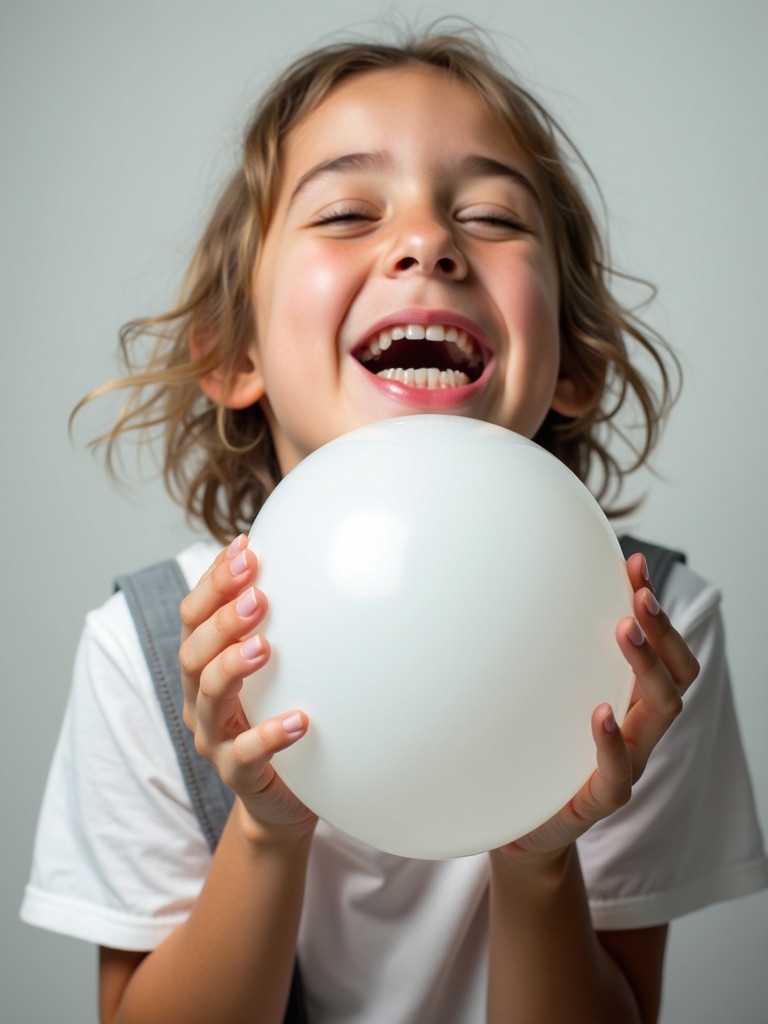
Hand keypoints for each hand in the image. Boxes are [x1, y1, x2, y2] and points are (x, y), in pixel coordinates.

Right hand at [178, 536, 316, 841]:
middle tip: (258, 596)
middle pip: (193, 652)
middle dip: (222, 619)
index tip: (246, 550)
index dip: (213, 582)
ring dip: (233, 667)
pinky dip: (270, 736)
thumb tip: (305, 558)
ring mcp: (215, 738)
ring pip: (208, 697)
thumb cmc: (279, 712)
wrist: (283, 794)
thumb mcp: (277, 667)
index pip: (194, 616)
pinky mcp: (238, 775)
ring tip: (266, 647)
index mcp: (203, 664)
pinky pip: (246, 756)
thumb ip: (276, 623)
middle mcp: (199, 699)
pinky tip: (302, 720)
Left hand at [500, 552, 699, 860]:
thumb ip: (555, 662)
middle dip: (662, 630)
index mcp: (630, 704)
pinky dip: (611, 741)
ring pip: (659, 713)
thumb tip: (532, 593)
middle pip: (675, 675)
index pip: (664, 652)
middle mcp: (638, 730)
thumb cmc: (538, 757)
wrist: (521, 829)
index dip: (656, 610)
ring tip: (623, 630)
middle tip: (639, 595)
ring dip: (645, 666)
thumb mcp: (549, 702)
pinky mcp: (599, 799)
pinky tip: (600, 713)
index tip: (634, 567)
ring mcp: (625, 764)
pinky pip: (617, 772)